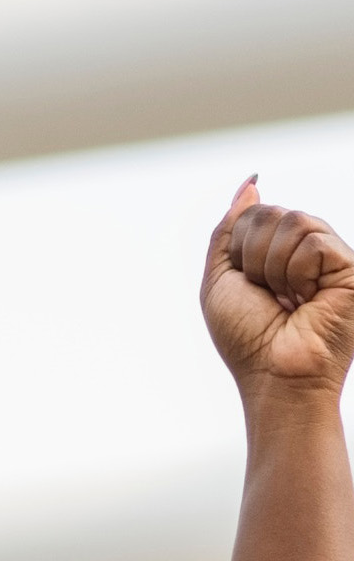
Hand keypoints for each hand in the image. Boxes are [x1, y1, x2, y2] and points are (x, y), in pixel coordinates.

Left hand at [202, 178, 353, 400]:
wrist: (275, 376)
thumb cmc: (247, 339)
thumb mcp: (219, 281)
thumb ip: (228, 230)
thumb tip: (251, 184)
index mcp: (273, 252)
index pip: (250, 216)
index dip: (239, 253)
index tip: (249, 288)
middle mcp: (303, 250)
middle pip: (269, 213)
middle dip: (254, 259)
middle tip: (268, 296)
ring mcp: (328, 256)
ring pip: (292, 221)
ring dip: (275, 268)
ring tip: (288, 300)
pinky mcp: (348, 266)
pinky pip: (312, 242)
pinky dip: (298, 274)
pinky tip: (307, 300)